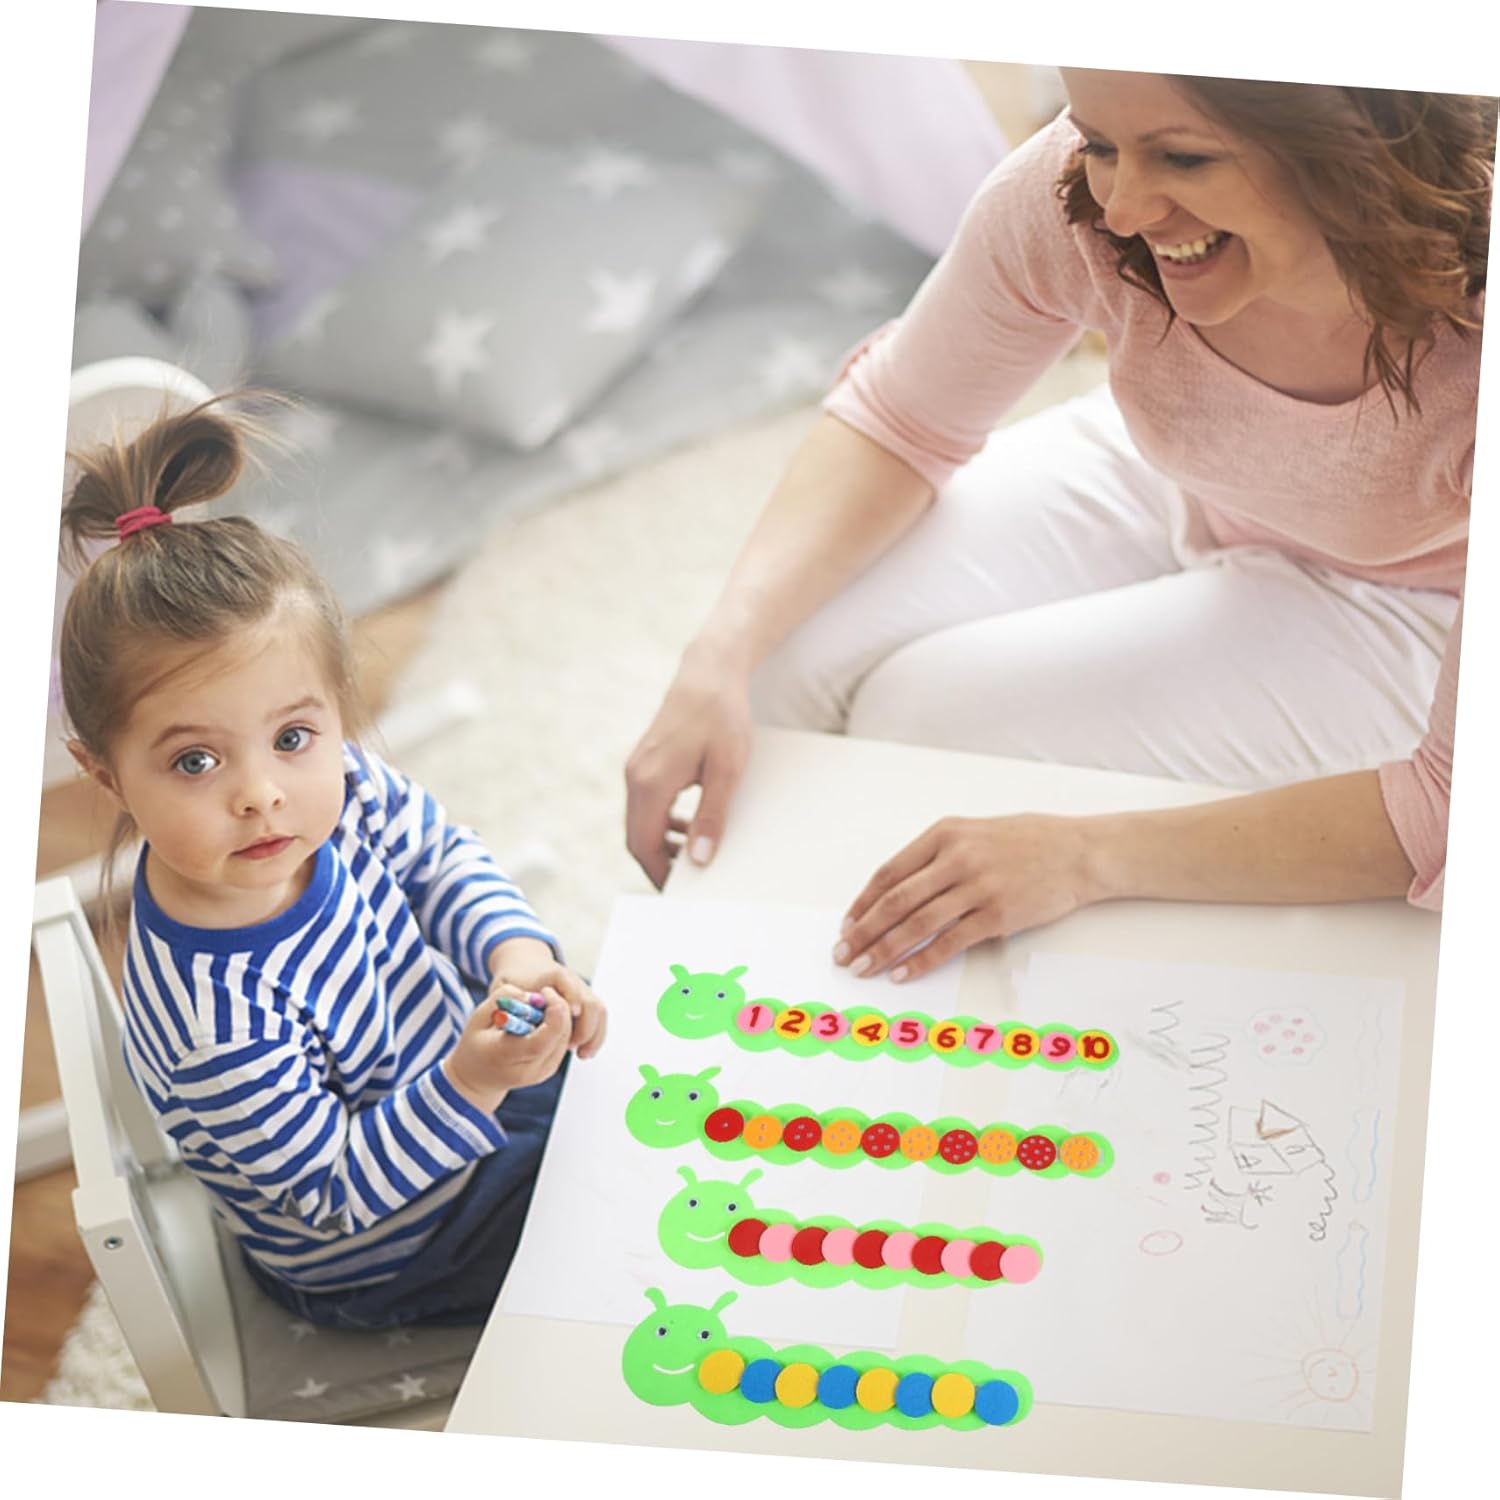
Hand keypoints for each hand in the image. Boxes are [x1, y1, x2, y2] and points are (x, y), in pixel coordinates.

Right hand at [443, 987, 572, 1114]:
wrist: (478, 1078)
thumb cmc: (476, 1043)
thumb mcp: (478, 1017)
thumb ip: (503, 999)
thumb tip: (534, 996)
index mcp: (505, 1057)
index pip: (541, 1040)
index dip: (553, 1013)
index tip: (546, 991)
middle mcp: (528, 1070)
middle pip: (559, 1036)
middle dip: (559, 1008)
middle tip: (545, 993)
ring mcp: (541, 1073)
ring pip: (565, 1037)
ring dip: (560, 1016)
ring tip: (538, 1008)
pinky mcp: (550, 1069)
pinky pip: (563, 1041)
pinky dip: (558, 1025)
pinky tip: (541, 1020)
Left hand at [487, 937, 607, 1060]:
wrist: (526, 967)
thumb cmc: (514, 980)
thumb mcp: (505, 987)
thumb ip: (509, 1000)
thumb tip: (518, 1017)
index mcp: (552, 974)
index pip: (567, 984)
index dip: (571, 999)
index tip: (570, 1015)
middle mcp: (572, 980)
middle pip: (589, 1001)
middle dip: (584, 1027)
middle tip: (572, 1046)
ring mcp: (582, 990)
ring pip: (598, 1011)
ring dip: (593, 1034)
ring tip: (581, 1054)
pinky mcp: (585, 1001)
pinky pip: (598, 1018)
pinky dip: (595, 1036)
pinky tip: (584, 1052)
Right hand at [625, 643, 753, 887]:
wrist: (709, 672)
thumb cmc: (722, 717)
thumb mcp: (727, 770)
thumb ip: (712, 815)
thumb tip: (699, 858)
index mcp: (650, 783)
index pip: (643, 845)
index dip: (659, 874)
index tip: (681, 893)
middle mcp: (635, 777)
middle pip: (637, 838)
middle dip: (659, 864)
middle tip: (689, 884)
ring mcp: (636, 768)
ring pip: (640, 822)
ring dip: (662, 844)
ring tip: (694, 857)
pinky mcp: (644, 762)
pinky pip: (646, 804)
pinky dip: (662, 823)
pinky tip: (687, 826)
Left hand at [834, 815, 1096, 982]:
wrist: (1079, 852)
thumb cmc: (1029, 841)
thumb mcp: (975, 833)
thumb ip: (937, 856)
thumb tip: (897, 892)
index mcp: (945, 834)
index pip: (890, 872)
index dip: (864, 902)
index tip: (847, 924)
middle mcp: (956, 857)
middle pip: (896, 900)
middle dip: (863, 931)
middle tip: (843, 954)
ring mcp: (977, 886)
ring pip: (916, 923)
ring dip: (884, 949)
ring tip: (864, 968)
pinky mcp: (997, 915)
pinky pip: (949, 942)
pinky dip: (921, 960)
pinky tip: (902, 973)